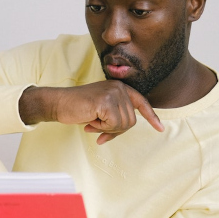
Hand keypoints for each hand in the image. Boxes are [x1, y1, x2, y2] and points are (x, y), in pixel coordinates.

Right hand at [19, 81, 163, 143]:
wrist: (58, 103)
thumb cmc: (78, 108)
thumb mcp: (101, 110)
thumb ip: (115, 115)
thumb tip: (125, 128)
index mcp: (120, 87)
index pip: (141, 102)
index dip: (151, 117)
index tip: (160, 129)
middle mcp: (119, 87)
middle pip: (131, 121)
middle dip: (115, 130)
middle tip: (97, 127)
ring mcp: (113, 93)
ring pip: (123, 125)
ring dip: (107, 129)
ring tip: (92, 122)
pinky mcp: (106, 101)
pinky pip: (113, 125)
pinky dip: (101, 128)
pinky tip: (90, 121)